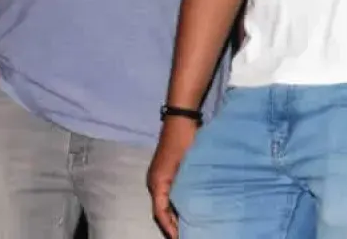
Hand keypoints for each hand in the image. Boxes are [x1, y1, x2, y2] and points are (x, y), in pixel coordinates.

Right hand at [147, 117, 197, 238]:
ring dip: (173, 214)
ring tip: (187, 226)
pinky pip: (168, 193)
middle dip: (171, 224)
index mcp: (157, 182)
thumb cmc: (185, 138)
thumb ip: (187, 183)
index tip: (178, 237)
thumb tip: (192, 204)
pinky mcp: (166, 172)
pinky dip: (175, 203)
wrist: (181, 118)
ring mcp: (159, 177)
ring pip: (164, 202)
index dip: (169, 227)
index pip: (160, 212)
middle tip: (185, 234)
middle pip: (160, 210)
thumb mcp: (187, 163)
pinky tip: (187, 207)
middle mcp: (154, 182)